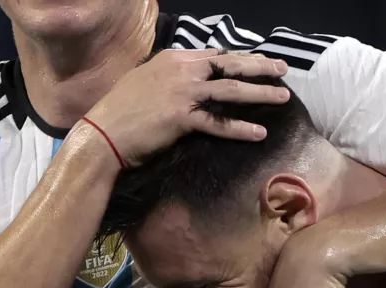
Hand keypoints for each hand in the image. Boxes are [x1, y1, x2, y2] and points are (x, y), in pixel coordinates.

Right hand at [85, 49, 289, 167]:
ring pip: (231, 89)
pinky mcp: (183, 118)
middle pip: (230, 65)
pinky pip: (219, 123)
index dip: (241, 58)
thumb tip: (192, 78)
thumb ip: (171, 76)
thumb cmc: (121, 111)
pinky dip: (240, 129)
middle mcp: (181, 71)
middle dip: (260, 67)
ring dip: (260, 93)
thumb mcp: (146, 81)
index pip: (216, 55)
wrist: (102, 134)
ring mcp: (183, 93)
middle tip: (283, 70)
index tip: (260, 61)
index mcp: (173, 59)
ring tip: (283, 97)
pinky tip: (259, 133)